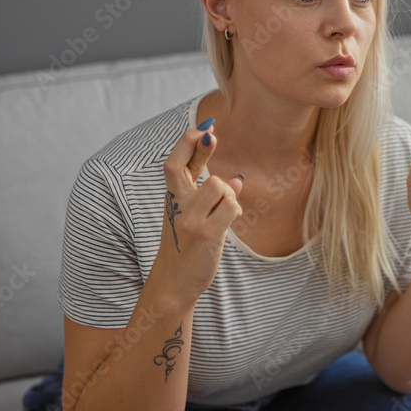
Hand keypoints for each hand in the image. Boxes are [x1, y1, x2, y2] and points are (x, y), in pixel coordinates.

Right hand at [152, 119, 243, 307]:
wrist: (174, 283)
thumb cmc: (186, 248)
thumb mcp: (192, 218)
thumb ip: (211, 198)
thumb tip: (238, 180)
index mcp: (173, 199)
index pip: (174, 163)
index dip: (189, 142)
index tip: (206, 127)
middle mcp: (177, 205)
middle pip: (179, 165)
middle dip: (199, 145)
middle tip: (212, 135)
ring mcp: (190, 219)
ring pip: (219, 186)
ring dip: (228, 194)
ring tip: (222, 213)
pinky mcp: (205, 233)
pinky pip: (231, 207)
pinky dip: (234, 211)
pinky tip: (226, 224)